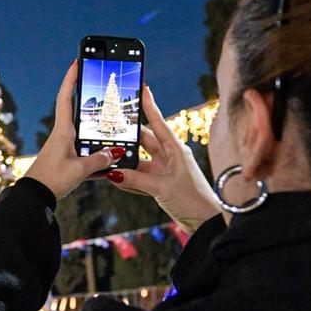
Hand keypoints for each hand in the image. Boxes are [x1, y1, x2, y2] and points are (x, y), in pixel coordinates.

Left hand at [24, 62, 119, 199]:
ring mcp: (65, 148)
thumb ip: (99, 160)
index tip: (77, 61)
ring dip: (99, 134)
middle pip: (78, 112)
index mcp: (63, 131)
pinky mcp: (67, 162)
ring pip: (86, 136)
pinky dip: (99, 159)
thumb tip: (115, 152)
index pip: (66, 98)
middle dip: (91, 101)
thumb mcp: (79, 169)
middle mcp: (63, 136)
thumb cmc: (51, 180)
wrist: (35, 197)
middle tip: (103, 88)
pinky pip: (87, 155)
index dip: (71, 79)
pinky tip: (112, 165)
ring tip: (116, 129)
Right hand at [105, 84, 223, 232]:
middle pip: (143, 139)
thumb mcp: (162, 188)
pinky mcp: (159, 183)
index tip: (141, 87)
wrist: (204, 223)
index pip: (158, 122)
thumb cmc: (192, 200)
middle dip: (127, 134)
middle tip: (109, 125)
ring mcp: (163, 169)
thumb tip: (113, 173)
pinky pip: (138, 177)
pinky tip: (114, 177)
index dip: (149, 105)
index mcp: (175, 149)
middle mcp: (168, 156)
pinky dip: (127, 178)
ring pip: (138, 160)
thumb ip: (136, 180)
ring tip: (106, 155)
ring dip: (124, 160)